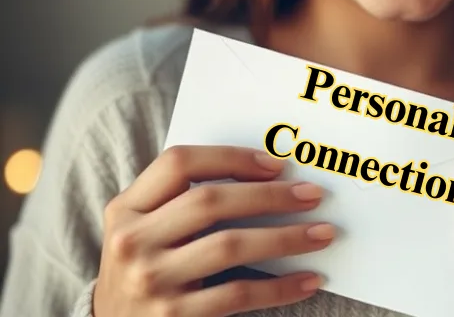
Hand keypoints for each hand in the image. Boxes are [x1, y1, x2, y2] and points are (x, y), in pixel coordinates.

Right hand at [95, 146, 334, 316]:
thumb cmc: (145, 268)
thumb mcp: (145, 229)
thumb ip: (182, 201)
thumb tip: (268, 177)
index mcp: (126, 208)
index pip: (178, 163)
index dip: (231, 157)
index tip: (276, 165)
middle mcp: (132, 241)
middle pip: (210, 201)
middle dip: (270, 195)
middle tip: (313, 195)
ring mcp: (150, 280)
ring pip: (230, 246)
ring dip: (286, 238)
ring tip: (323, 234)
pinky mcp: (173, 316)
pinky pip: (238, 294)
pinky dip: (280, 287)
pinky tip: (308, 280)